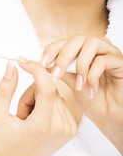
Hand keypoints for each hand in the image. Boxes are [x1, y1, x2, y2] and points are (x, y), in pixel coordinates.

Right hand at [0, 60, 76, 155]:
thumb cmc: (5, 143)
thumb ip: (4, 89)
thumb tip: (12, 66)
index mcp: (42, 126)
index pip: (47, 88)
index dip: (36, 70)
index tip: (23, 61)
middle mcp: (61, 127)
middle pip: (49, 89)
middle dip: (32, 92)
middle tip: (22, 110)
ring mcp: (69, 129)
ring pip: (55, 93)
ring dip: (39, 98)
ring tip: (29, 118)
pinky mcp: (73, 128)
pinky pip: (61, 102)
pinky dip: (48, 104)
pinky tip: (39, 118)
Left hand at [41, 35, 122, 153]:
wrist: (110, 116)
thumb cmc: (92, 99)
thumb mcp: (71, 83)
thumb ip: (60, 70)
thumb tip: (41, 63)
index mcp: (82, 50)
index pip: (65, 41)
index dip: (52, 49)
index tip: (42, 62)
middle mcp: (96, 47)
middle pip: (77, 39)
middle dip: (64, 56)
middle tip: (56, 73)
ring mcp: (109, 52)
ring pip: (91, 43)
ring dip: (80, 64)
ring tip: (78, 84)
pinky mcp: (120, 61)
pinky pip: (104, 60)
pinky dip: (93, 75)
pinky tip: (92, 89)